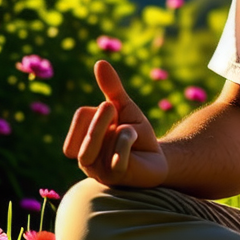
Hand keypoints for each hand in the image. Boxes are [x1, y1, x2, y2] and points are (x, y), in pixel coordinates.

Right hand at [63, 60, 167, 187]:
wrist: (158, 158)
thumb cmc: (137, 134)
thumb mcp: (126, 108)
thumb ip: (112, 88)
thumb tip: (100, 62)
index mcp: (82, 140)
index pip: (82, 115)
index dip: (101, 109)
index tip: (115, 115)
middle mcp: (85, 157)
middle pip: (87, 130)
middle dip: (106, 117)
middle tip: (121, 116)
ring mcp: (98, 170)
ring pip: (104, 142)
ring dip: (124, 131)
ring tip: (132, 135)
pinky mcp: (115, 178)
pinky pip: (117, 158)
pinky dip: (128, 144)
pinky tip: (135, 144)